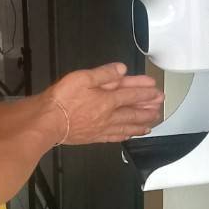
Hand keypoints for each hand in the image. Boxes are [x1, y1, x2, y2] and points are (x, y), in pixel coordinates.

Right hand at [46, 63, 162, 144]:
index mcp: (107, 100)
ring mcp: (102, 128)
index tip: (156, 90)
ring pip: (127, 127)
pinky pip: (115, 137)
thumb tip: (121, 70)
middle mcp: (108, 116)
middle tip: (160, 108)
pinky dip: (125, 136)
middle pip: (133, 113)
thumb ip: (104, 74)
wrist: (47, 123)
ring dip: (141, 124)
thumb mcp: (82, 77)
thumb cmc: (62, 99)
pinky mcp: (94, 137)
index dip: (145, 92)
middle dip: (148, 109)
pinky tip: (130, 135)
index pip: (131, 95)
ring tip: (152, 123)